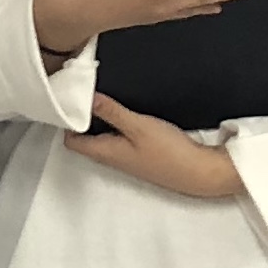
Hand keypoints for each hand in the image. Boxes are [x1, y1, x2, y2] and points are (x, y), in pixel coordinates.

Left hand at [62, 93, 245, 199]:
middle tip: (81, 95)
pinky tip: (124, 113)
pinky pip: (119, 140)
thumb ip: (111, 112)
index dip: (66, 122)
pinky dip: (116, 126)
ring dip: (99, 121)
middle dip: (81, 119)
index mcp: (104, 152)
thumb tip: (87, 98)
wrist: (200, 173)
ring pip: (102, 138)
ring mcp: (126, 158)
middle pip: (85, 139)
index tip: (67, 101)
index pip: (71, 140)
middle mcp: (111, 158)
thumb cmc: (170, 153)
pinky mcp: (140, 156)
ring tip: (100, 99)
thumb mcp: (138, 126)